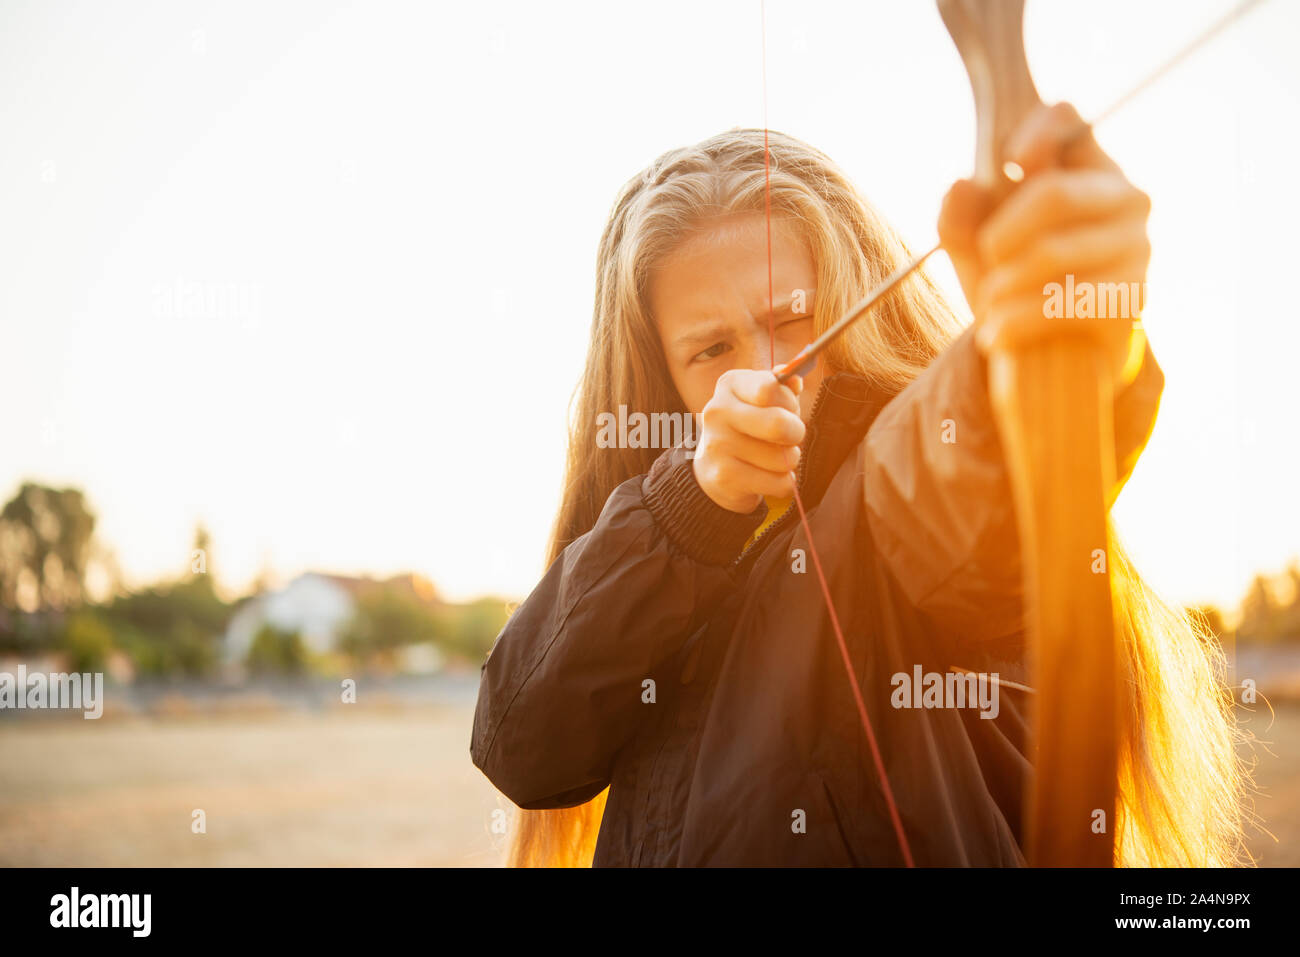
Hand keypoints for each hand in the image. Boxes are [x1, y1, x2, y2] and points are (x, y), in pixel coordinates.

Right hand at [692, 370, 804, 512]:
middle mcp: (717, 411)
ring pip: (783, 458)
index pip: (770, 388)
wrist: (713, 468)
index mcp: (730, 384)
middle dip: (796, 433)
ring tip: (773, 459)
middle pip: (779, 424)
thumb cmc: (749, 426)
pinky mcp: (725, 477)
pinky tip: (768, 477)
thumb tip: (796, 380)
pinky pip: (779, 483)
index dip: (789, 402)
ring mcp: (718, 445)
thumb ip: (783, 386)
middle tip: (789, 437)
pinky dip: (783, 483)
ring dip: (789, 461)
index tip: (787, 409)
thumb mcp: (763, 400)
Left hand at [938, 102, 1150, 388]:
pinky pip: (1064, 302)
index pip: (1069, 119)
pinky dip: (1017, 321)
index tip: (1006, 164)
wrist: (1053, 359)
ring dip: (1003, 286)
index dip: (1034, 132)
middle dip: (1001, 232)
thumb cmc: (1015, 283)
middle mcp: (1125, 197)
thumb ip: (960, 216)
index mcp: (1088, 167)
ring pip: (1052, 252)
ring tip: (986, 307)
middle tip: (985, 259)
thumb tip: (961, 184)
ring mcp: (1136, 246)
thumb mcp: (976, 248)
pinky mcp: (1132, 297)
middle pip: (1055, 193)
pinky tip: (995, 336)